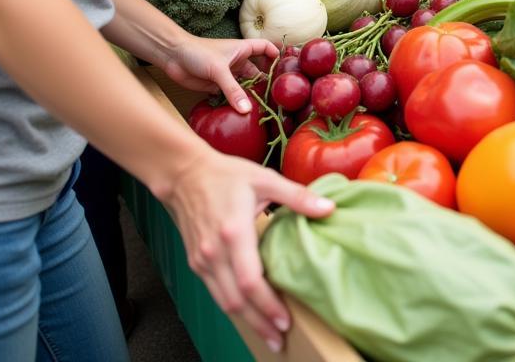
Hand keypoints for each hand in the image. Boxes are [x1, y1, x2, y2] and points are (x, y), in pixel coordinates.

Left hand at [162, 35, 278, 112]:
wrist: (172, 56)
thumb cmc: (198, 53)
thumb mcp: (219, 70)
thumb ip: (233, 90)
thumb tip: (247, 109)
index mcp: (242, 49)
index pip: (265, 48)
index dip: (275, 54)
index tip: (284, 67)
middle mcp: (238, 62)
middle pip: (258, 71)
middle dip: (265, 82)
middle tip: (276, 95)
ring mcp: (228, 74)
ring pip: (245, 85)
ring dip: (251, 95)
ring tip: (262, 107)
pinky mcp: (217, 86)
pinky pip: (231, 95)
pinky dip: (236, 102)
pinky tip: (243, 112)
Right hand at [163, 146, 333, 351]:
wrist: (185, 175)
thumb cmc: (226, 175)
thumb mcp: (266, 179)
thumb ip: (298, 196)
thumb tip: (329, 209)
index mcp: (233, 233)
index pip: (250, 281)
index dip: (267, 305)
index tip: (286, 320)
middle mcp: (214, 253)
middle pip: (236, 301)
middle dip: (259, 323)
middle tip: (280, 339)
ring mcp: (202, 261)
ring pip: (224, 302)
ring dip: (246, 322)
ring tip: (269, 334)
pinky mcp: (197, 263)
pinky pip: (216, 293)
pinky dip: (233, 307)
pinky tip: (249, 314)